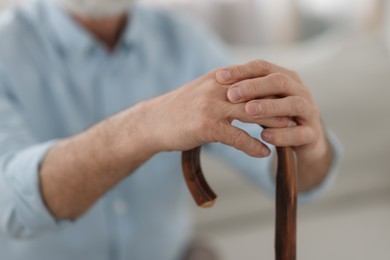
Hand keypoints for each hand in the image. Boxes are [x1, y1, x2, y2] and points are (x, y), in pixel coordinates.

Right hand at [138, 68, 296, 157]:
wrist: (153, 122)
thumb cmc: (179, 109)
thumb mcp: (202, 92)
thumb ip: (224, 89)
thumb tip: (244, 92)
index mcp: (219, 78)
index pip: (254, 79)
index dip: (274, 88)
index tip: (290, 98)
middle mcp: (217, 88)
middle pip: (257, 93)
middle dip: (279, 104)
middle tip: (297, 114)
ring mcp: (212, 106)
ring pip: (252, 112)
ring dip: (273, 123)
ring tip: (290, 133)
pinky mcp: (207, 126)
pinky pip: (238, 136)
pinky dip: (253, 145)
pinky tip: (264, 153)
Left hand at [215, 60, 333, 190]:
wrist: (304, 141)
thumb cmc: (276, 116)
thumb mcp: (261, 100)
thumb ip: (246, 90)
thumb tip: (216, 77)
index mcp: (286, 77)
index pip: (263, 67)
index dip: (242, 70)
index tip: (219, 76)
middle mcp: (300, 90)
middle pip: (279, 81)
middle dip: (254, 86)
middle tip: (232, 94)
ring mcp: (309, 111)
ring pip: (293, 104)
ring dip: (270, 106)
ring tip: (248, 111)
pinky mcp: (312, 134)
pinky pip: (299, 133)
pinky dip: (282, 134)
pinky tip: (265, 136)